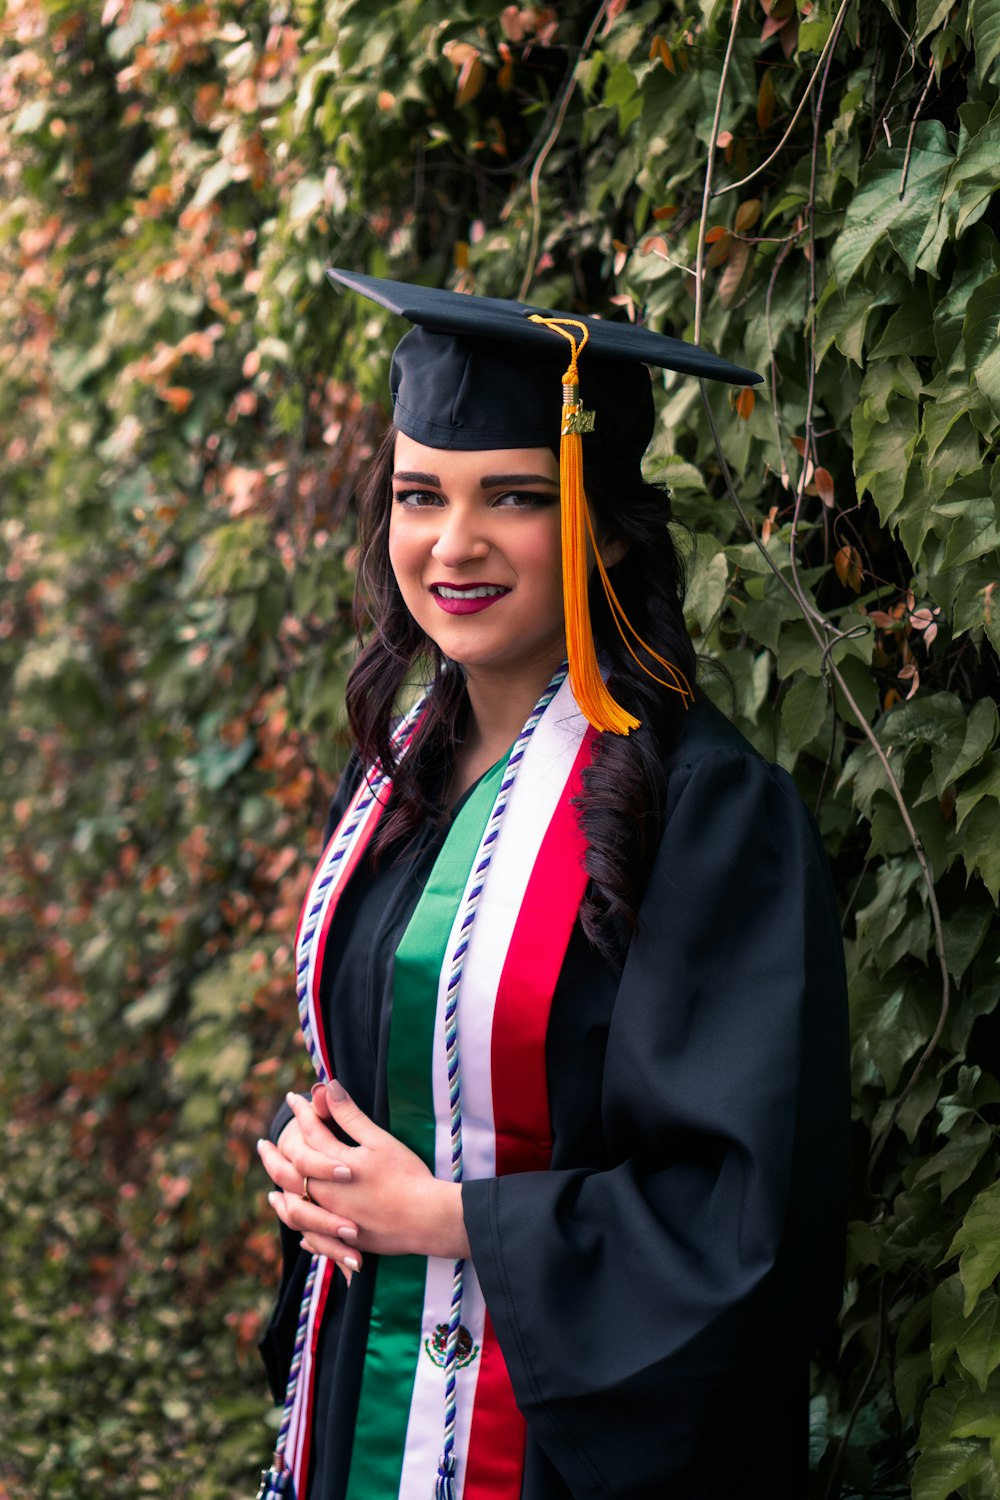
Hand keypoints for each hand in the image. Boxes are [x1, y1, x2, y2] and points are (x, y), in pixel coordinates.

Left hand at [257, 1082, 469, 1279]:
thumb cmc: (406, 1176)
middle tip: (262, 1146)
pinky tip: (302, 1232)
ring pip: (295, 1210)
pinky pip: (314, 1239)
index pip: (310, 1134)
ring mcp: (334, 1219)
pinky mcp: (346, 1240)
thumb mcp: (379, 1140)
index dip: (302, 1113)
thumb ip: (350, 1116)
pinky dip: (303, 1231)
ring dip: (281, 1199)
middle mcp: (326, 1193)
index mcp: (334, 1164)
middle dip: (273, 1157)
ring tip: (271, 1194)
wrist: (426, 1219)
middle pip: (289, 1172)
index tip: (294, 1099)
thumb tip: (328, 1088)